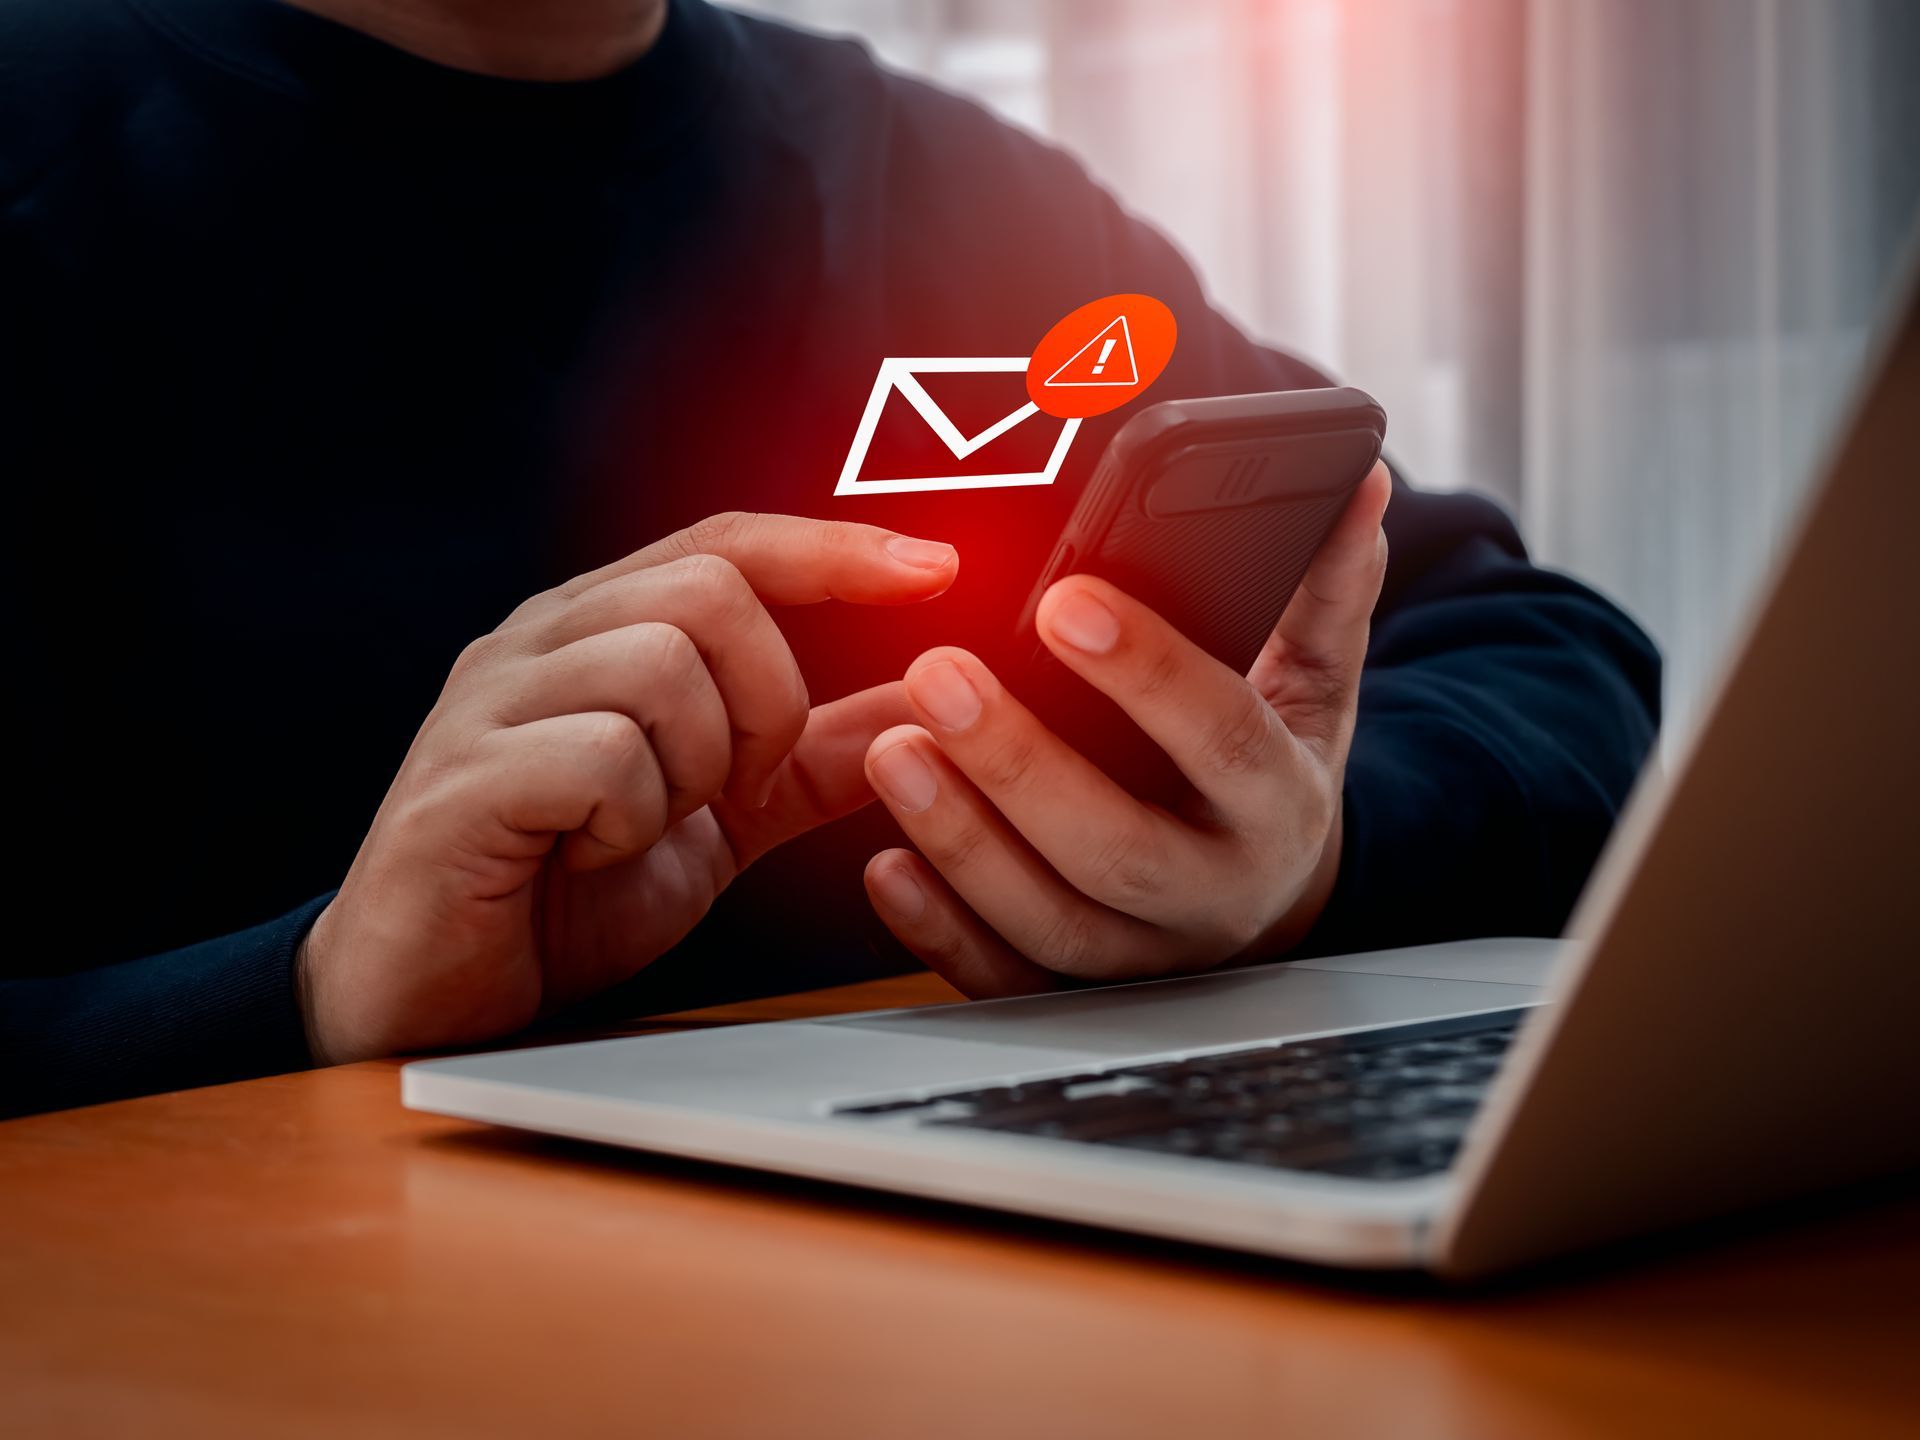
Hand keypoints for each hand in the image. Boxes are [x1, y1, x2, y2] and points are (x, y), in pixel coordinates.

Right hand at [300, 512, 956, 1062]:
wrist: (437, 997)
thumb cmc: (559, 893)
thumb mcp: (719, 821)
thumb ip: (810, 759)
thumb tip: (921, 706)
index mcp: (597, 631)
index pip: (726, 542)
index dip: (834, 547)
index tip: (935, 568)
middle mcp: (539, 641)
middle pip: (708, 590)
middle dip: (764, 699)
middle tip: (733, 785)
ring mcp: (490, 702)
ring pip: (658, 665)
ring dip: (691, 767)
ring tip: (645, 826)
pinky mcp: (463, 778)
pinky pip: (601, 754)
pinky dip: (630, 817)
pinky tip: (591, 853)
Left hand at [861, 464, 1390, 996]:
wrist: (1265, 894)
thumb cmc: (1266, 769)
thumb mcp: (1310, 686)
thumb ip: (1322, 589)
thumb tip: (1357, 480)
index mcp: (1277, 803)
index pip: (1223, 738)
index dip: (1148, 673)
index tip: (1065, 599)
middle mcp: (1214, 893)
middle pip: (1120, 848)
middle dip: (1021, 764)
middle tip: (939, 675)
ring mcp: (1145, 956)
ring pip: (1053, 922)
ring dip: (965, 843)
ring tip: (892, 753)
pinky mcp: (1078, 992)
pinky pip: (1005, 980)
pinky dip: (940, 932)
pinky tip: (885, 866)